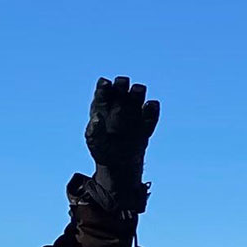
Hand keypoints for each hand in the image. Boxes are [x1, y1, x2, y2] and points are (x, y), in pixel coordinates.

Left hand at [85, 76, 158, 191]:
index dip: (104, 85)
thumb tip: (96, 119)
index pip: (103, 88)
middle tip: (122, 84)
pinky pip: (152, 110)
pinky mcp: (146, 121)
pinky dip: (151, 107)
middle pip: (121, 85)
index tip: (105, 85)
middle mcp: (119, 103)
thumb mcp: (95, 143)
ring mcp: (134, 110)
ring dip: (137, 91)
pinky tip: (148, 107)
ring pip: (138, 93)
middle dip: (122, 83)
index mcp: (103, 105)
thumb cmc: (103, 149)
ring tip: (136, 92)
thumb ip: (94, 132)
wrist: (119, 162)